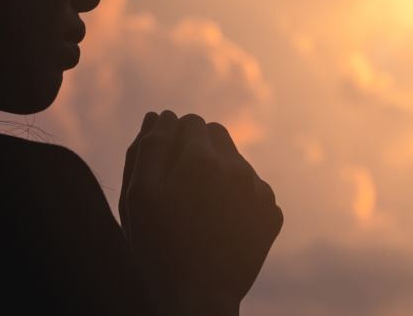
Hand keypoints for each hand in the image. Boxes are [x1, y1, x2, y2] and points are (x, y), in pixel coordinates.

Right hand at [120, 111, 282, 315]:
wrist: (197, 298)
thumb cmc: (158, 247)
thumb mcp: (138, 196)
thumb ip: (148, 148)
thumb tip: (160, 115)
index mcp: (202, 159)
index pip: (189, 121)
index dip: (173, 138)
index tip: (164, 166)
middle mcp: (238, 168)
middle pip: (217, 133)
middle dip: (198, 148)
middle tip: (180, 183)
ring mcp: (260, 192)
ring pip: (237, 161)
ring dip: (218, 172)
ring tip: (198, 209)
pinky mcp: (273, 214)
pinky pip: (253, 188)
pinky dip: (237, 197)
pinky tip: (219, 224)